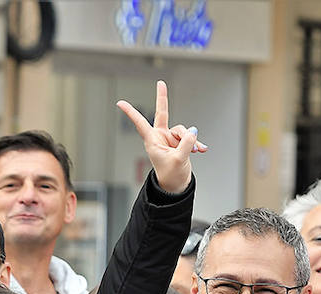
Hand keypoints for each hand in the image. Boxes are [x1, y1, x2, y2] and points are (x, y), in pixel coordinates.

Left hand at [115, 80, 205, 194]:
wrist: (176, 184)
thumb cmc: (170, 175)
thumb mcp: (178, 160)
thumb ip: (186, 144)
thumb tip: (193, 130)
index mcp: (152, 141)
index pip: (140, 123)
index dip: (131, 113)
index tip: (120, 103)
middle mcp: (160, 137)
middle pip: (162, 114)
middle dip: (162, 98)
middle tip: (161, 83)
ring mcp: (171, 138)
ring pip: (183, 129)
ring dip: (190, 139)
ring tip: (193, 151)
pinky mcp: (180, 141)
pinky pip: (190, 136)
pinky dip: (196, 143)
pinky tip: (201, 150)